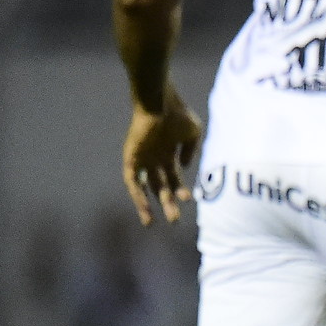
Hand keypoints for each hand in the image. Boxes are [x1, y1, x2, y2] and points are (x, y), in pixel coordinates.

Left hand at [122, 90, 202, 225]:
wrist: (160, 103)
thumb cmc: (177, 114)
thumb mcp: (193, 133)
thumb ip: (191, 151)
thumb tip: (186, 167)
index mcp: (168, 154)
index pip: (174, 178)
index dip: (180, 191)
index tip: (188, 201)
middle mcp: (155, 159)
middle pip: (161, 186)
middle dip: (168, 203)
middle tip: (175, 221)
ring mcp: (143, 159)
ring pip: (146, 187)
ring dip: (148, 205)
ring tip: (152, 222)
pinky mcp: (132, 159)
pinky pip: (133, 181)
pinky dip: (137, 194)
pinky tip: (144, 207)